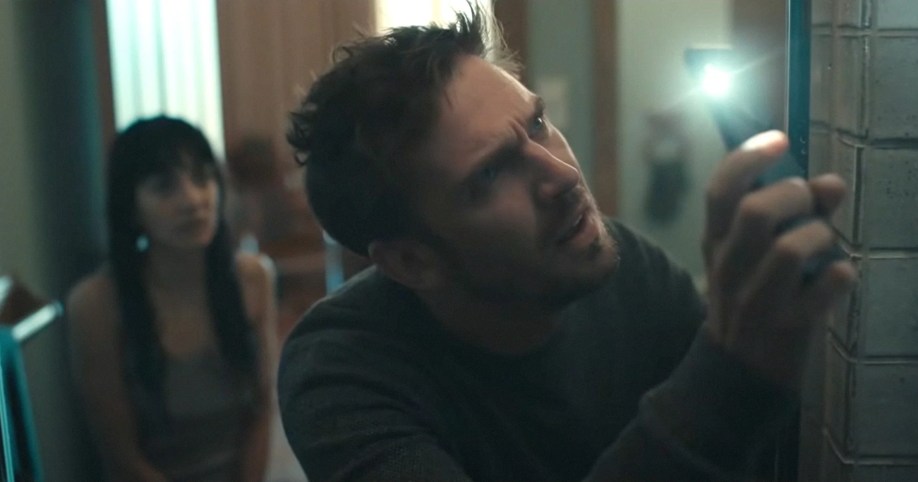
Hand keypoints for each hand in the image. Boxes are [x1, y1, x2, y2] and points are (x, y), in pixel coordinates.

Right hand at [702, 131, 856, 389]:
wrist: (740, 369)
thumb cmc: (754, 296)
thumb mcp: (757, 254)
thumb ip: (792, 215)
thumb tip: (831, 183)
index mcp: (716, 243)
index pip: (720, 191)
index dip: (749, 157)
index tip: (780, 140)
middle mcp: (729, 268)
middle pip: (757, 212)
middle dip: (795, 196)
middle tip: (808, 203)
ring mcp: (757, 299)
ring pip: (792, 248)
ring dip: (821, 236)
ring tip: (822, 248)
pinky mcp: (789, 326)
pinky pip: (828, 284)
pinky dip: (841, 274)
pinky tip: (833, 280)